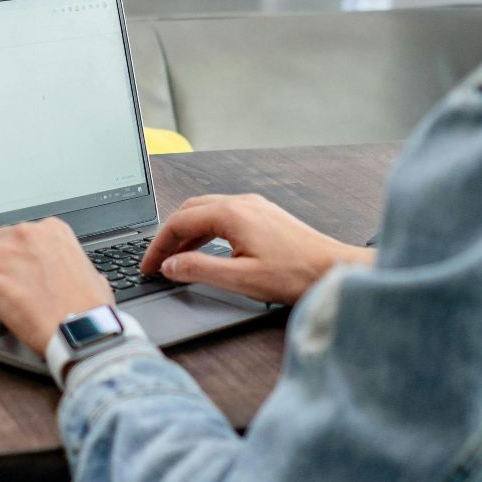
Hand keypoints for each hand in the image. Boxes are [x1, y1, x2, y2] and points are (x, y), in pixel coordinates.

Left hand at [0, 219, 114, 353]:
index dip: (10, 254)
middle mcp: (26, 234)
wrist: (81, 329)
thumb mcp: (91, 276)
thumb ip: (73, 267)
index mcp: (53, 231)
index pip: (18, 232)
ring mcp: (4, 251)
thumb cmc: (89, 309)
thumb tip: (69, 273)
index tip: (10, 270)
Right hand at [139, 194, 374, 305]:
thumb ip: (200, 270)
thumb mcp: (240, 279)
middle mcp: (243, 203)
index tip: (148, 266)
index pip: (179, 222)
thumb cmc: (295, 275)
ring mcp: (256, 207)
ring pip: (208, 212)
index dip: (158, 246)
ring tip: (176, 260)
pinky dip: (207, 232)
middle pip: (191, 211)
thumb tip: (170, 266)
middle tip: (156, 262)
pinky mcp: (265, 216)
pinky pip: (225, 216)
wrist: (334, 269)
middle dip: (169, 236)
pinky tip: (206, 251)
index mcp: (232, 213)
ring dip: (188, 233)